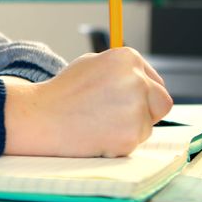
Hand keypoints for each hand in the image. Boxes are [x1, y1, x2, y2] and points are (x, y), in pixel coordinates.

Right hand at [1, 47, 172, 156]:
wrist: (40, 118)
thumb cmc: (62, 93)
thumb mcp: (90, 66)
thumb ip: (120, 71)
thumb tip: (143, 81)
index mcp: (127, 58)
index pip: (155, 81)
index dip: (142, 93)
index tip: (126, 100)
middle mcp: (136, 80)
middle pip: (161, 102)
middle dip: (146, 111)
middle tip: (118, 116)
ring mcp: (135, 109)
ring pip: (147, 125)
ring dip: (129, 128)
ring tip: (97, 123)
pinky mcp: (130, 135)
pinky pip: (134, 142)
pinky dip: (118, 142)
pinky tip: (96, 134)